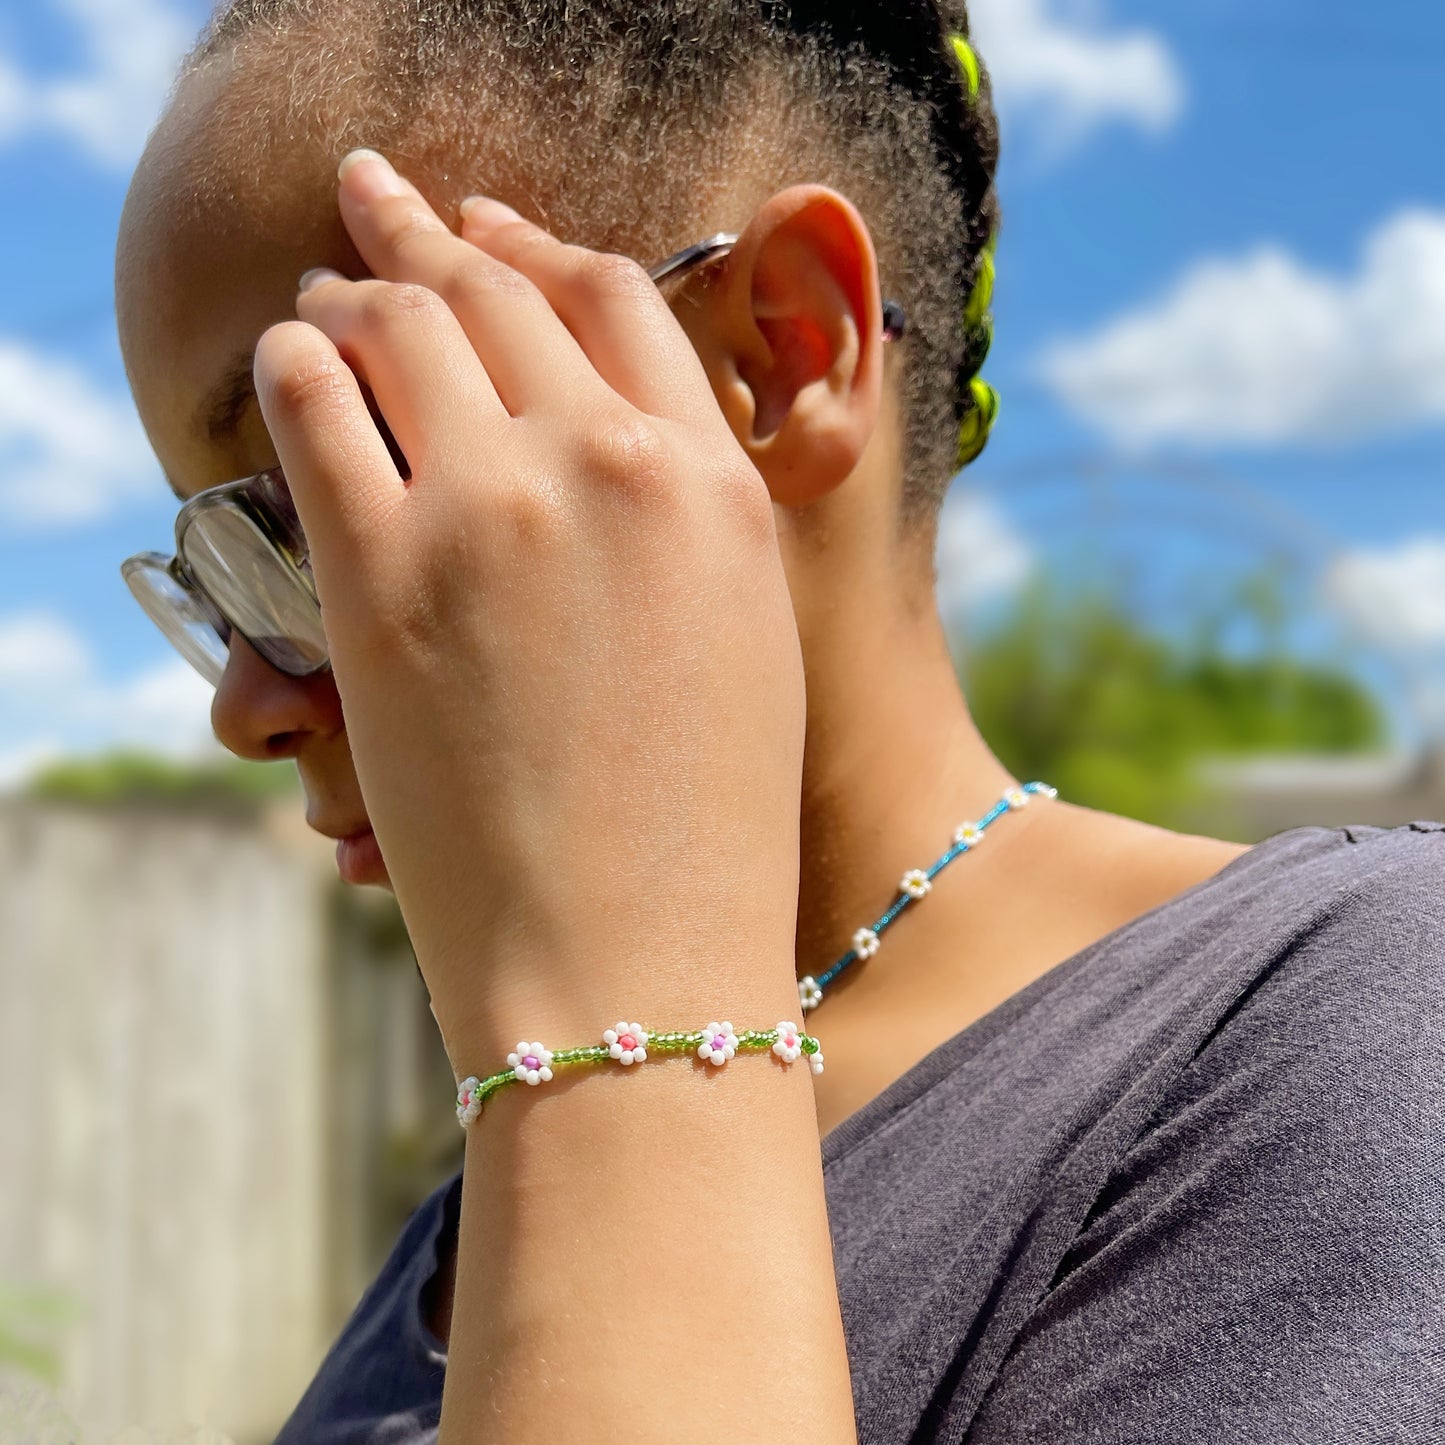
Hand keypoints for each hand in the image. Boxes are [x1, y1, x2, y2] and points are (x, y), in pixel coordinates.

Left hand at [252, 151, 805, 1059]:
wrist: (634, 962)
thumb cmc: (701, 826)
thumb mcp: (743, 641)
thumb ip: (688, 517)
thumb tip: (607, 439)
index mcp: (715, 483)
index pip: (615, 297)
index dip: (538, 248)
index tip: (488, 232)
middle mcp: (610, 466)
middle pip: (497, 287)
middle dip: (430, 240)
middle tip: (382, 219)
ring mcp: (493, 511)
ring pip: (398, 322)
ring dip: (352, 293)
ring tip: (325, 296)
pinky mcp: (384, 577)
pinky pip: (316, 406)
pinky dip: (294, 364)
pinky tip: (289, 364)